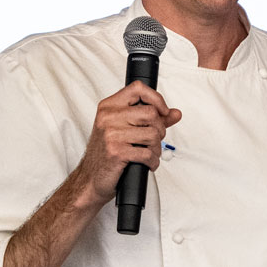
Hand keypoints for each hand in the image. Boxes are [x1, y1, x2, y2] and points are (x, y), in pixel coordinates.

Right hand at [73, 81, 180, 205]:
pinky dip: (153, 162)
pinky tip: (147, 163)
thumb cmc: (107, 153)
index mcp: (109, 107)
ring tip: (148, 153)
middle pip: (151, 113)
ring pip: (153, 134)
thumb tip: (175, 113)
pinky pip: (148, 153)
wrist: (91, 178)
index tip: (163, 112)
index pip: (138, 88)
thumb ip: (151, 119)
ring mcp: (111, 134)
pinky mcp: (117, 152)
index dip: (156, 99)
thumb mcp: (125, 130)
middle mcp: (108, 117)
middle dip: (159, 130)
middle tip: (153, 140)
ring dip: (156, 148)